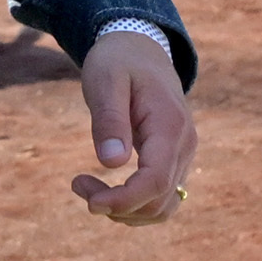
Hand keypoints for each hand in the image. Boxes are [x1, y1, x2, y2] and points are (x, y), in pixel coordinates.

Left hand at [72, 28, 193, 223]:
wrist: (141, 49)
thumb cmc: (118, 61)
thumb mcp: (106, 81)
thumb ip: (109, 119)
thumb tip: (112, 163)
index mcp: (170, 126)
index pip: (155, 182)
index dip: (123, 200)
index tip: (89, 200)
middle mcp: (184, 146)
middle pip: (159, 202)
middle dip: (116, 206)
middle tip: (76, 183)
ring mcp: (183, 155)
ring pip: (162, 208)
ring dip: (124, 211)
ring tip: (87, 187)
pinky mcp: (174, 161)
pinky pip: (161, 199)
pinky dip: (133, 206)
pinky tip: (106, 190)